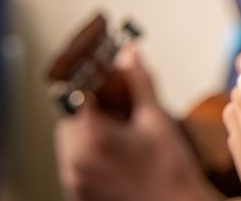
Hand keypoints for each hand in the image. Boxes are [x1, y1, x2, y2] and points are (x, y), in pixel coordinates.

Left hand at [54, 46, 219, 200]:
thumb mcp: (156, 120)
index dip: (90, 84)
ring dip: (90, 134)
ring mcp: (74, 183)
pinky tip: (121, 158)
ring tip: (123, 137)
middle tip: (121, 111)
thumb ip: (138, 83)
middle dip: (92, 111)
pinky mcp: (80, 196)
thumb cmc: (171, 170)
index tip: (106, 79)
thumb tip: (129, 54)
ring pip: (71, 145)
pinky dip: (92, 156)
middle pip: (69, 121)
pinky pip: (76, 166)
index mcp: (90, 139)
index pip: (73, 97)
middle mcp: (74, 163)